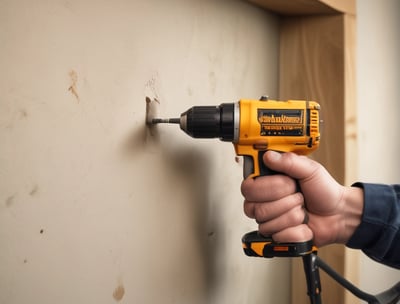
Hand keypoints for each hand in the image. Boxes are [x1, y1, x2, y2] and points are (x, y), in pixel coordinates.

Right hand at [241, 151, 362, 246]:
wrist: (339, 214)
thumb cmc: (324, 191)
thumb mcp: (310, 169)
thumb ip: (289, 161)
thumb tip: (268, 156)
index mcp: (267, 182)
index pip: (248, 188)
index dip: (266, 187)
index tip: (287, 183)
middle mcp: (264, 201)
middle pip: (255, 208)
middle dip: (284, 202)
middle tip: (298, 195)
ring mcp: (270, 220)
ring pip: (267, 224)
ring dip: (293, 216)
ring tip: (302, 209)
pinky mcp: (278, 235)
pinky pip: (279, 236)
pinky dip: (297, 230)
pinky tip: (303, 224)